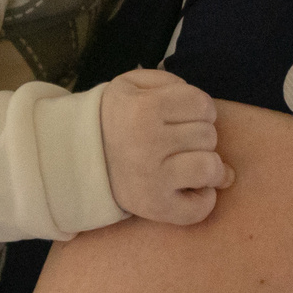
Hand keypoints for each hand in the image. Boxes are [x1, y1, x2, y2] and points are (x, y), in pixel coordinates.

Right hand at [100, 69, 233, 224]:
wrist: (77, 158)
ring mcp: (152, 178)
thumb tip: (214, 117)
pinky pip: (199, 208)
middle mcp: (147, 144)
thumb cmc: (116, 118)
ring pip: (210, 168)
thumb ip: (173, 84)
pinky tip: (189, 189)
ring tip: (189, 164)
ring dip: (209, 166)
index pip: (203, 105)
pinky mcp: (154, 207)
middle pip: (208, 136)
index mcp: (143, 109)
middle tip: (179, 142)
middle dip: (200, 136)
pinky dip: (203, 201)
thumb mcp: (133, 84)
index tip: (185, 118)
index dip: (200, 110)